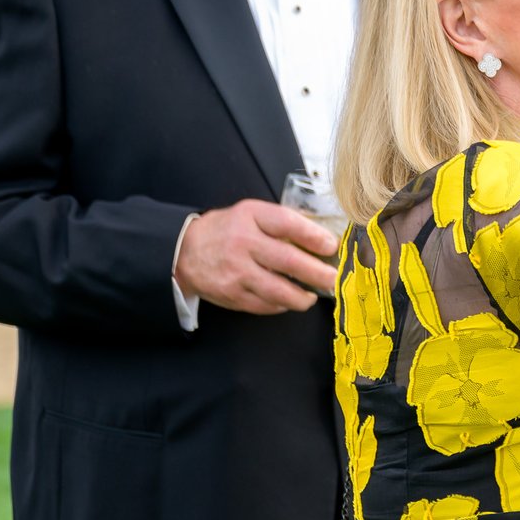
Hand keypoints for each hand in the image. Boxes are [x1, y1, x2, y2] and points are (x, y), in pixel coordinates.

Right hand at [175, 200, 339, 315]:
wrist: (184, 251)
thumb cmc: (227, 230)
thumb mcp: (251, 214)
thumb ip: (281, 222)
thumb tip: (321, 237)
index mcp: (250, 218)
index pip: (287, 224)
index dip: (313, 236)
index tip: (331, 246)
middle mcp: (243, 244)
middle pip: (287, 260)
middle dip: (317, 273)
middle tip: (334, 279)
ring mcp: (236, 272)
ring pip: (277, 290)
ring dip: (301, 296)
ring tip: (313, 296)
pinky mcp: (232, 295)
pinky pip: (264, 305)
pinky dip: (281, 305)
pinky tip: (289, 301)